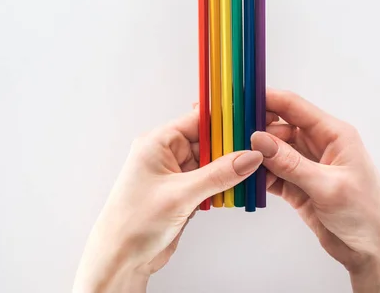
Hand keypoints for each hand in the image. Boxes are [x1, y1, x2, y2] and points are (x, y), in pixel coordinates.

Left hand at [73, 109, 264, 292]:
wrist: (121, 259)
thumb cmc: (133, 223)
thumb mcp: (180, 194)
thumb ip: (218, 174)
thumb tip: (248, 158)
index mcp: (157, 143)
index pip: (198, 120)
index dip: (226, 120)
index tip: (251, 121)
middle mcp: (166, 155)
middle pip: (209, 142)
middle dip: (232, 148)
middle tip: (258, 151)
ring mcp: (175, 175)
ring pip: (212, 163)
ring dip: (230, 169)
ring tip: (254, 171)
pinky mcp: (183, 193)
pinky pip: (210, 182)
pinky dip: (224, 186)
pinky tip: (238, 189)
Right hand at [252, 90, 379, 292]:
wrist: (375, 251)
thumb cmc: (367, 213)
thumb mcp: (327, 186)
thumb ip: (291, 163)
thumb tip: (259, 139)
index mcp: (333, 134)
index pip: (294, 107)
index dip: (267, 99)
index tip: (241, 99)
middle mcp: (318, 145)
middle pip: (278, 127)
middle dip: (255, 130)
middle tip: (231, 138)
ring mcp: (306, 166)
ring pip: (271, 151)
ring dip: (254, 155)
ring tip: (235, 161)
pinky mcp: (297, 186)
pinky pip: (271, 173)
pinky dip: (258, 176)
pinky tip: (246, 179)